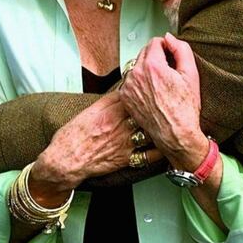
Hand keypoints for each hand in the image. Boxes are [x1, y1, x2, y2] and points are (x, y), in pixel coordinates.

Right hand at [29, 91, 161, 200]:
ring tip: (175, 120)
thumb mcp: (92, 109)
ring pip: (153, 131)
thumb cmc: (75, 134)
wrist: (66, 159)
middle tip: (173, 100)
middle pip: (149, 111)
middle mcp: (121, 125)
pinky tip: (169, 143)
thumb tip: (126, 87)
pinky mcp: (127, 159)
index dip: (150, 88)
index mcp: (112, 110)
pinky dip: (161, 149)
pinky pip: (150, 155)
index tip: (160, 82)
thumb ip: (111, 99)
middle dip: (161, 105)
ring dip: (165, 125)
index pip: (137, 94)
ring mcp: (126, 142)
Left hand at [120, 33, 207, 168]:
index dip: (166, 47)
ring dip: (147, 69)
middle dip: (156, 57)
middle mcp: (136, 74)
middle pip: (144, 52)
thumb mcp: (191, 74)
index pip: (155, 41)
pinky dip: (139, 82)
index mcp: (152, 65)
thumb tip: (169, 37)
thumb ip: (181, 49)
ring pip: (137, 65)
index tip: (172, 57)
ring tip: (161, 84)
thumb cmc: (185, 108)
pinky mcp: (124, 96)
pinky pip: (131, 80)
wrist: (175, 134)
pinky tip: (151, 92)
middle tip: (169, 73)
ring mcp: (128, 86)